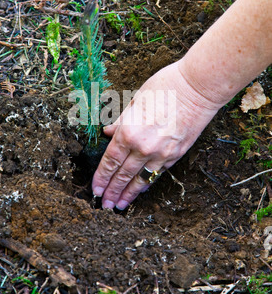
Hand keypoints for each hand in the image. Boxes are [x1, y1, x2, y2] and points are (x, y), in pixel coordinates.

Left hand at [92, 61, 221, 209]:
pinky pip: (157, 174)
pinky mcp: (176, 155)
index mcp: (128, 132)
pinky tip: (141, 190)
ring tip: (120, 206)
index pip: (110, 161)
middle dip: (112, 191)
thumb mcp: (135, 101)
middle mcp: (143, 147)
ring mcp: (161, 153)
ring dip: (128, 194)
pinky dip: (147, 183)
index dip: (101, 177)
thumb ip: (120, 121)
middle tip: (105, 205)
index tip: (96, 189)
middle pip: (123, 175)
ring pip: (140, 179)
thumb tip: (108, 132)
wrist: (197, 89)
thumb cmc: (165, 87)